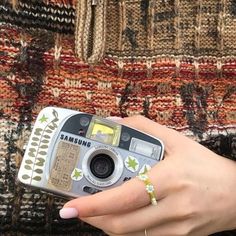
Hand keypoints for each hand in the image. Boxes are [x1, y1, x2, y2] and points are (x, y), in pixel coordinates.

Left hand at [60, 116, 235, 235]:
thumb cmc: (206, 166)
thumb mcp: (177, 140)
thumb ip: (144, 127)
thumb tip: (115, 123)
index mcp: (170, 180)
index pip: (125, 197)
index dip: (95, 204)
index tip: (72, 206)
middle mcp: (172, 208)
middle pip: (122, 224)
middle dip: (93, 217)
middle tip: (77, 208)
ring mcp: (176, 228)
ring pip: (130, 235)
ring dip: (106, 223)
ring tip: (94, 210)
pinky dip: (124, 228)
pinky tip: (119, 216)